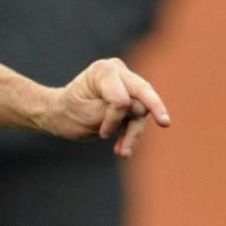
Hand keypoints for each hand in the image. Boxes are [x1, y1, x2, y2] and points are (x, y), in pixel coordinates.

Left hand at [42, 58, 170, 157]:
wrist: (60, 115)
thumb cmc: (68, 112)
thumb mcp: (88, 114)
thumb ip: (115, 111)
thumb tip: (141, 109)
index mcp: (104, 71)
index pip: (121, 97)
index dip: (114, 118)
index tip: (102, 133)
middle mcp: (118, 72)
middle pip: (142, 94)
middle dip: (154, 108)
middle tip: (165, 123)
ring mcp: (126, 85)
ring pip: (141, 111)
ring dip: (133, 134)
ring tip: (123, 154)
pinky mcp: (130, 100)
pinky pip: (137, 118)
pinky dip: (130, 134)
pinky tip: (122, 150)